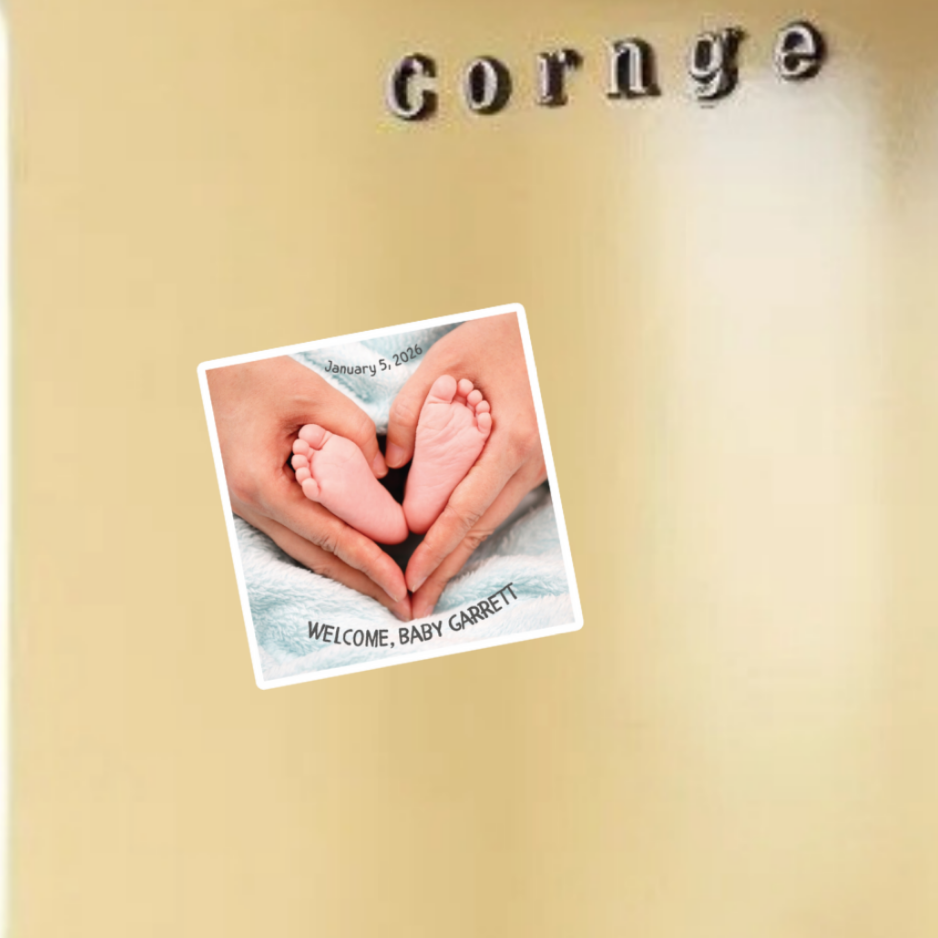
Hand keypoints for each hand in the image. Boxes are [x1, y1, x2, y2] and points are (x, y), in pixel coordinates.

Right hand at [205, 357, 408, 617]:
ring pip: (305, 551)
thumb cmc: (253, 377)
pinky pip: (298, 533)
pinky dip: (329, 549)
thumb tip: (382, 473)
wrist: (209, 375)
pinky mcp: (257, 500)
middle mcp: (253, 507)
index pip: (326, 535)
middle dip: (362, 584)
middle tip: (402, 607)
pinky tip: (354, 559)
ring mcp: (250, 508)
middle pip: (316, 558)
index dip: (367, 563)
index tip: (398, 585)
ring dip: (347, 572)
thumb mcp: (309, 393)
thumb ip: (350, 431)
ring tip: (385, 591)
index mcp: (263, 486)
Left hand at [383, 313, 546, 618]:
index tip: (411, 576)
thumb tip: (391, 463)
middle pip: (480, 529)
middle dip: (444, 571)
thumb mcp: (446, 360)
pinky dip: (468, 535)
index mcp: (514, 439)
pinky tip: (445, 556)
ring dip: (456, 560)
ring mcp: (536, 467)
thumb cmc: (494, 337)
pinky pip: (493, 507)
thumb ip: (413, 408)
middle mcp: (531, 461)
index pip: (466, 508)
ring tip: (425, 594)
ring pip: (489, 524)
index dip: (437, 547)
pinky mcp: (528, 467)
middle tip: (414, 608)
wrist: (546, 329)